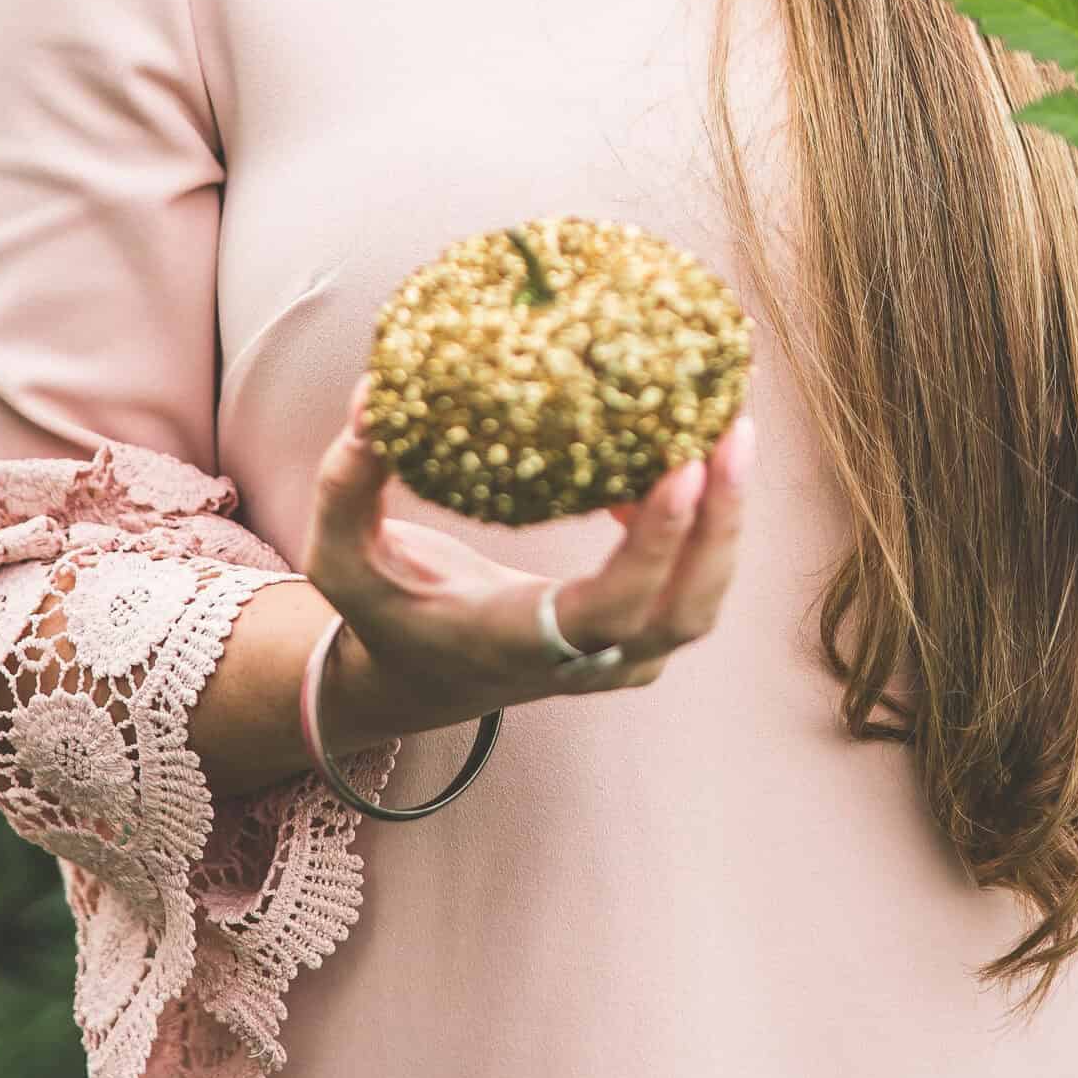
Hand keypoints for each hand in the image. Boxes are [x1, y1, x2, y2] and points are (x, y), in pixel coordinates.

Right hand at [301, 378, 753, 729]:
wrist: (417, 679)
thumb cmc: (385, 613)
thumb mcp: (343, 561)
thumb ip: (346, 486)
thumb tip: (372, 397)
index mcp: (521, 643)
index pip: (611, 609)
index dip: (658, 544)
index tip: (682, 464)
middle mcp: (584, 662)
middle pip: (684, 612)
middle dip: (722, 523)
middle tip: (733, 429)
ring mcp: (618, 657)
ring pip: (701, 600)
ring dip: (726, 517)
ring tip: (729, 425)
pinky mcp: (635, 634)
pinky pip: (688, 581)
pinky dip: (702, 521)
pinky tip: (678, 450)